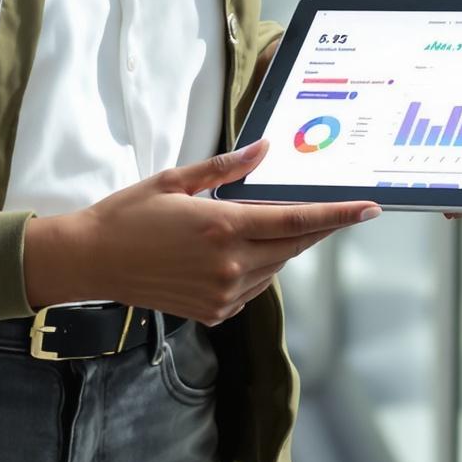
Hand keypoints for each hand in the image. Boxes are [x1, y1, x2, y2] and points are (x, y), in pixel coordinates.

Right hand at [22, 136, 381, 321]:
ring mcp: (224, 293)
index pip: (296, 220)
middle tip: (337, 210)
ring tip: (262, 223)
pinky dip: (258, 267)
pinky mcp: (215, 312)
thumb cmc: (129, 213)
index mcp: (223, 226)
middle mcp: (230, 265)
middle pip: (294, 245)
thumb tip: (265, 150)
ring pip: (276, 267)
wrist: (92, 261)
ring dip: (282, 245)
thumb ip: (226, 167)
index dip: (337, 216)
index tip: (369, 209)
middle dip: (317, 227)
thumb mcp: (175, 179)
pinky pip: (254, 287)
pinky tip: (237, 251)